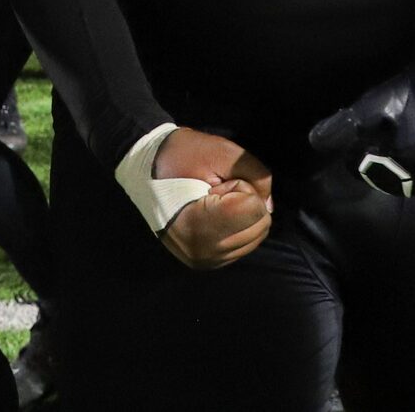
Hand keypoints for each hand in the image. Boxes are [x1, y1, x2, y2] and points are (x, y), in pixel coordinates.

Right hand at [148, 127, 273, 269]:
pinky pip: (243, 245)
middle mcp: (202, 252)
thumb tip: (269, 205)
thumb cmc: (181, 156)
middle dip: (244, 201)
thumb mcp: (222, 151)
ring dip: (241, 215)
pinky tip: (213, 215)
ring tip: (211, 202)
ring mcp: (203, 261)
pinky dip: (237, 227)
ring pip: (256, 237)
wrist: (145, 170)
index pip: (254, 208)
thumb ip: (256, 174)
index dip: (241, 185)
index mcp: (199, 227)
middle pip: (260, 226)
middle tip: (214, 190)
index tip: (215, 182)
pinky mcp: (206, 262)